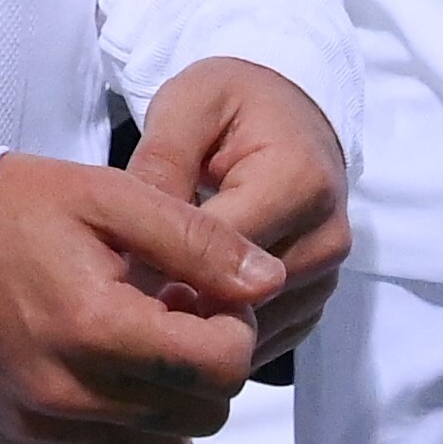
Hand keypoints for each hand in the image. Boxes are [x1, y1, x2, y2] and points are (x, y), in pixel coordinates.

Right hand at [0, 150, 280, 443]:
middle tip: (176, 312)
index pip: (222, 367)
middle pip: (201, 413)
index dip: (232, 327)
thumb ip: (197, 240)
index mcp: (96, 328)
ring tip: (139, 336)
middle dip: (208, 364)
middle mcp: (68, 395)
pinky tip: (105, 364)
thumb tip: (267, 281)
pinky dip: (126, 419)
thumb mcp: (110, 195)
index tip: (205, 293)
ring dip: (170, 396)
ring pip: (162, 442)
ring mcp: (42, 428)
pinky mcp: (22, 443)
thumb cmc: (9, 209)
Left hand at [121, 56, 350, 359]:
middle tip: (121, 304)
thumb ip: (163, 164)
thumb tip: (137, 240)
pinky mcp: (315, 301)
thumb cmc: (235, 104)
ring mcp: (326, 275)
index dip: (167, 266)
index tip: (115, 275)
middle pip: (243, 297)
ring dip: (200, 326)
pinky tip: (182, 317)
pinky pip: (266, 339)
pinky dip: (222, 335)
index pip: (226, 248)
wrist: (290, 115)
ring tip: (146, 312)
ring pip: (254, 327)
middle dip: (181, 301)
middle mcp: (326, 235)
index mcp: (300, 181)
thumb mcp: (189, 105)